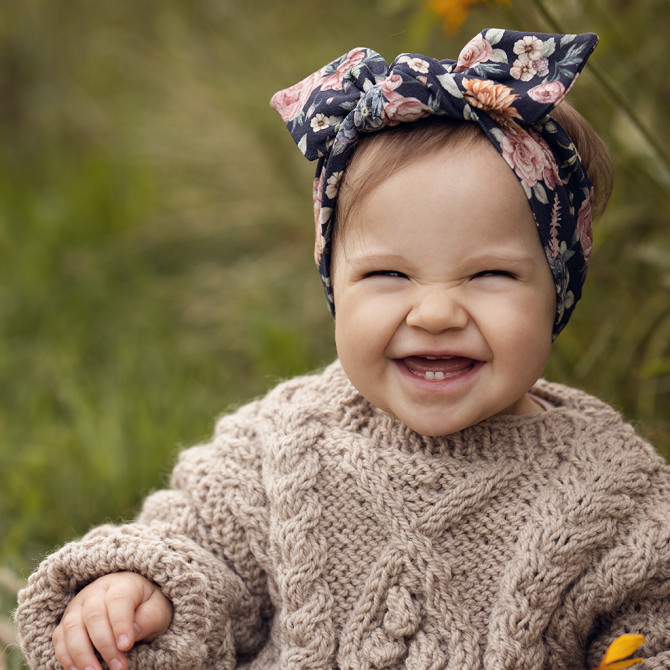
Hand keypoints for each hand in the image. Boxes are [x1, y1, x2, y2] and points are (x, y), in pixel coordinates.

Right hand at [52, 571, 172, 669]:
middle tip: (118, 667)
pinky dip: (65, 655)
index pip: (118, 600)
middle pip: (94, 614)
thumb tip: (131, 635)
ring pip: (72, 626)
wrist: (135, 601)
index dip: (121, 624)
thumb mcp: (158, 609)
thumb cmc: (147, 606)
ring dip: (82, 653)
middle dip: (104, 644)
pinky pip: (59, 637)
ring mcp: (79, 605)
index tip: (127, 646)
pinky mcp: (67, 621)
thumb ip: (149, 618)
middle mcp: (97, 591)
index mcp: (123, 584)